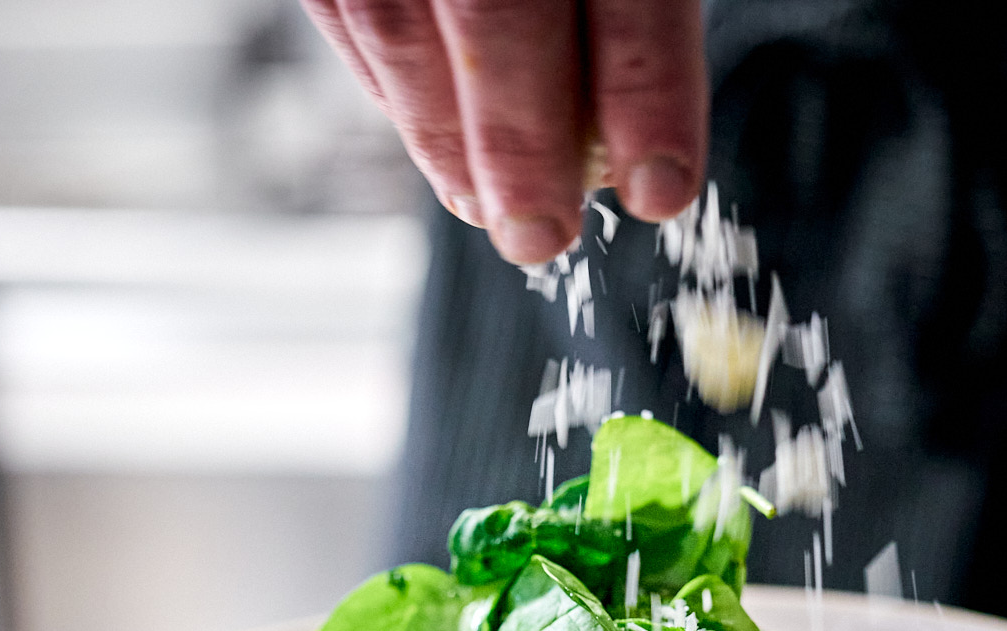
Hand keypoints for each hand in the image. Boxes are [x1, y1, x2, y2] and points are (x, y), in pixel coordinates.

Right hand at [299, 0, 706, 263]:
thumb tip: (634, 123)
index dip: (646, 89)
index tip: (662, 185)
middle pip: (498, 8)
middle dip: (522, 140)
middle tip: (543, 233)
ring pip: (399, 19)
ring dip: (442, 134)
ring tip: (485, 205)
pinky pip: (344, 7)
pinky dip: (388, 84)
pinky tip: (430, 135)